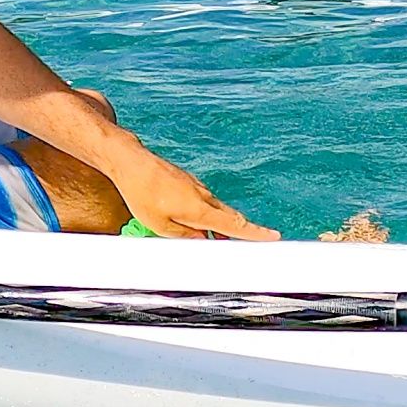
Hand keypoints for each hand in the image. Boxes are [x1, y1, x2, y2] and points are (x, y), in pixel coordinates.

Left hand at [112, 152, 278, 240]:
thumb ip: (186, 238)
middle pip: (231, 219)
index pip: (233, 226)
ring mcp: (197, 187)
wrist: (131, 162)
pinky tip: (202, 226)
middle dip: (245, 232)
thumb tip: (205, 244)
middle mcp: (203, 196)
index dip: (255, 233)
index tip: (275, 237)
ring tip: (226, 244)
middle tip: (262, 244)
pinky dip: (211, 216)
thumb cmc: (142, 194)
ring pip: (218, 211)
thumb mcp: (160, 226)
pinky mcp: (190, 183)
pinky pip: (206, 203)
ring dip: (224, 227)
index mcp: (199, 209)